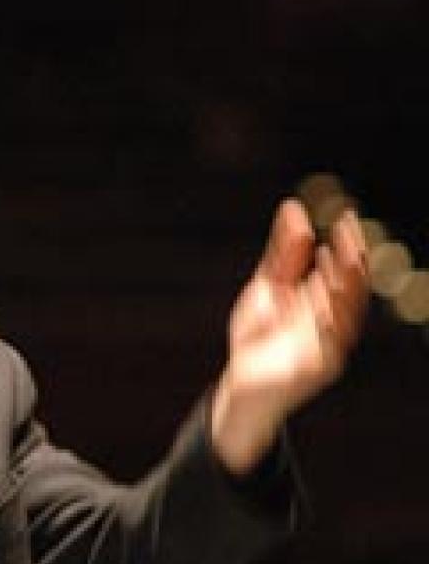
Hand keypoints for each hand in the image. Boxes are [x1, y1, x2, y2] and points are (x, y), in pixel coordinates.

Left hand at [211, 198, 367, 474]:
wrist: (242, 385)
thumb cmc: (259, 336)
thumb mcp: (267, 287)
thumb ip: (283, 254)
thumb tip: (294, 209)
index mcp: (324, 303)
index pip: (345, 270)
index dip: (349, 244)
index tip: (346, 218)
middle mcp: (332, 323)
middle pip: (351, 290)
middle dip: (352, 262)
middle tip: (347, 233)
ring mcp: (326, 347)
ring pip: (344, 314)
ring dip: (345, 287)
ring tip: (339, 257)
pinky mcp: (315, 369)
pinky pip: (327, 345)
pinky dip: (328, 322)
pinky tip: (323, 300)